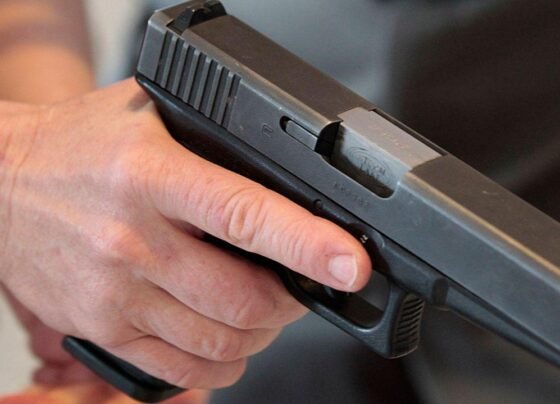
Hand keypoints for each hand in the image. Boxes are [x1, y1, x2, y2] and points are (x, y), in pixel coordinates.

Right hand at [0, 78, 370, 388]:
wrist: (0, 184)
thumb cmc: (75, 147)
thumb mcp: (147, 115)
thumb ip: (211, 137)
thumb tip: (278, 167)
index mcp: (152, 177)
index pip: (244, 216)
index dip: (306, 245)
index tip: (348, 265)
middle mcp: (133, 240)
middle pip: (242, 298)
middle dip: (290, 302)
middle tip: (304, 286)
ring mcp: (115, 293)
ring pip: (219, 341)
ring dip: (261, 334)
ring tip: (267, 312)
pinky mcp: (101, 329)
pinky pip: (179, 370)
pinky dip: (222, 363)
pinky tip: (229, 341)